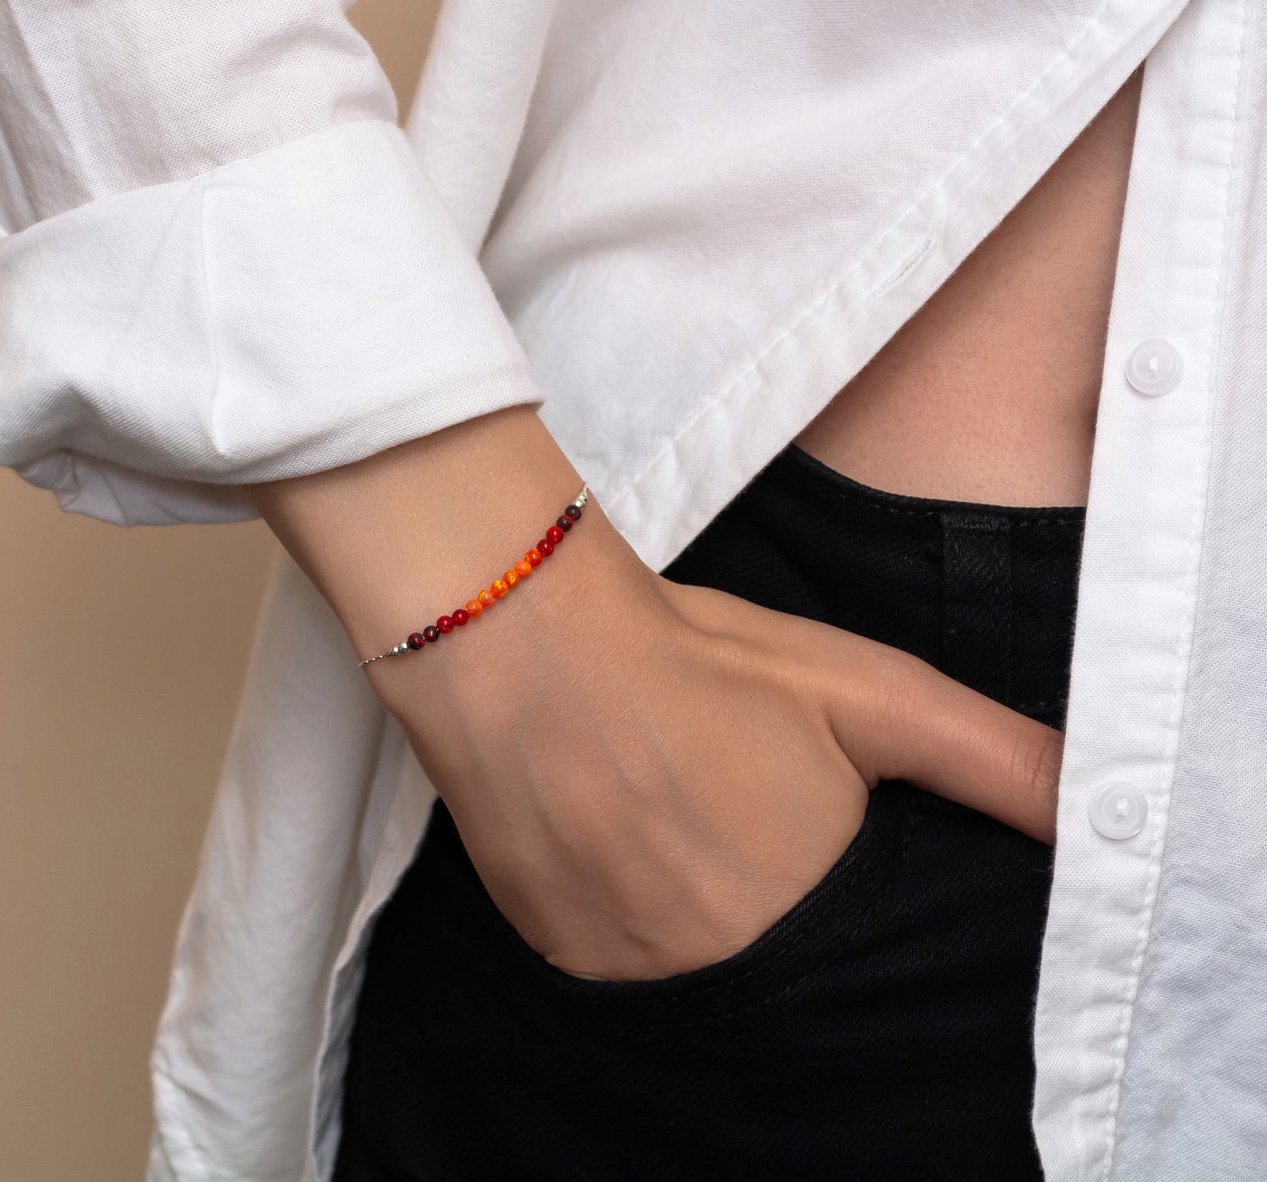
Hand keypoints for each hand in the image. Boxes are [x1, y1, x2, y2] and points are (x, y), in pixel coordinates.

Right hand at [245, 403, 1062, 983]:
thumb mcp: (867, 692)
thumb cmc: (698, 657)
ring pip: (688, 962)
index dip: (832, 877)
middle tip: (724, 802)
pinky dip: (624, 909)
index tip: (797, 821)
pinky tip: (610, 824)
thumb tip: (1087, 815)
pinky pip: (614, 958)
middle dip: (763, 892)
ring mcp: (623, 971)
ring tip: (664, 805)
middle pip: (769, 956)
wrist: (520, 636)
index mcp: (805, 919)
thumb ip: (990, 759)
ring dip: (690, 904)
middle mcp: (716, 970)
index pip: (854, 952)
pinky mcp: (551, 950)